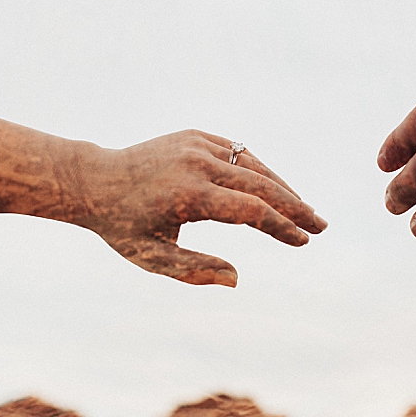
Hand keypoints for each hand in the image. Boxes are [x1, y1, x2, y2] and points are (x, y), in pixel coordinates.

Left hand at [70, 129, 325, 285]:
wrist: (93, 180)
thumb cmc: (123, 227)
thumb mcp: (152, 258)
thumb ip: (194, 271)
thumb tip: (236, 280)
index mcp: (187, 195)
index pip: (249, 211)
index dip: (280, 227)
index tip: (302, 241)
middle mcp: (196, 164)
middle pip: (261, 185)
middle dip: (295, 207)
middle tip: (321, 226)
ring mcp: (197, 145)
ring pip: (254, 165)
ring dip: (283, 188)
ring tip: (305, 211)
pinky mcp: (196, 136)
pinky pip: (239, 152)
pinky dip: (260, 170)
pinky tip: (276, 189)